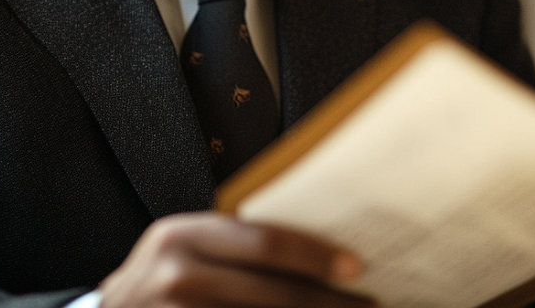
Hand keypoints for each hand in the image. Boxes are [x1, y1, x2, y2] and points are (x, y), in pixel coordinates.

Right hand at [98, 213, 374, 307]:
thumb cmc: (160, 282)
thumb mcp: (183, 249)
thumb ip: (231, 246)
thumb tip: (317, 253)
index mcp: (181, 234)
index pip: (261, 239)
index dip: (313, 254)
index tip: (357, 266)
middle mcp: (174, 273)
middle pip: (271, 293)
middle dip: (328, 304)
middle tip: (373, 307)